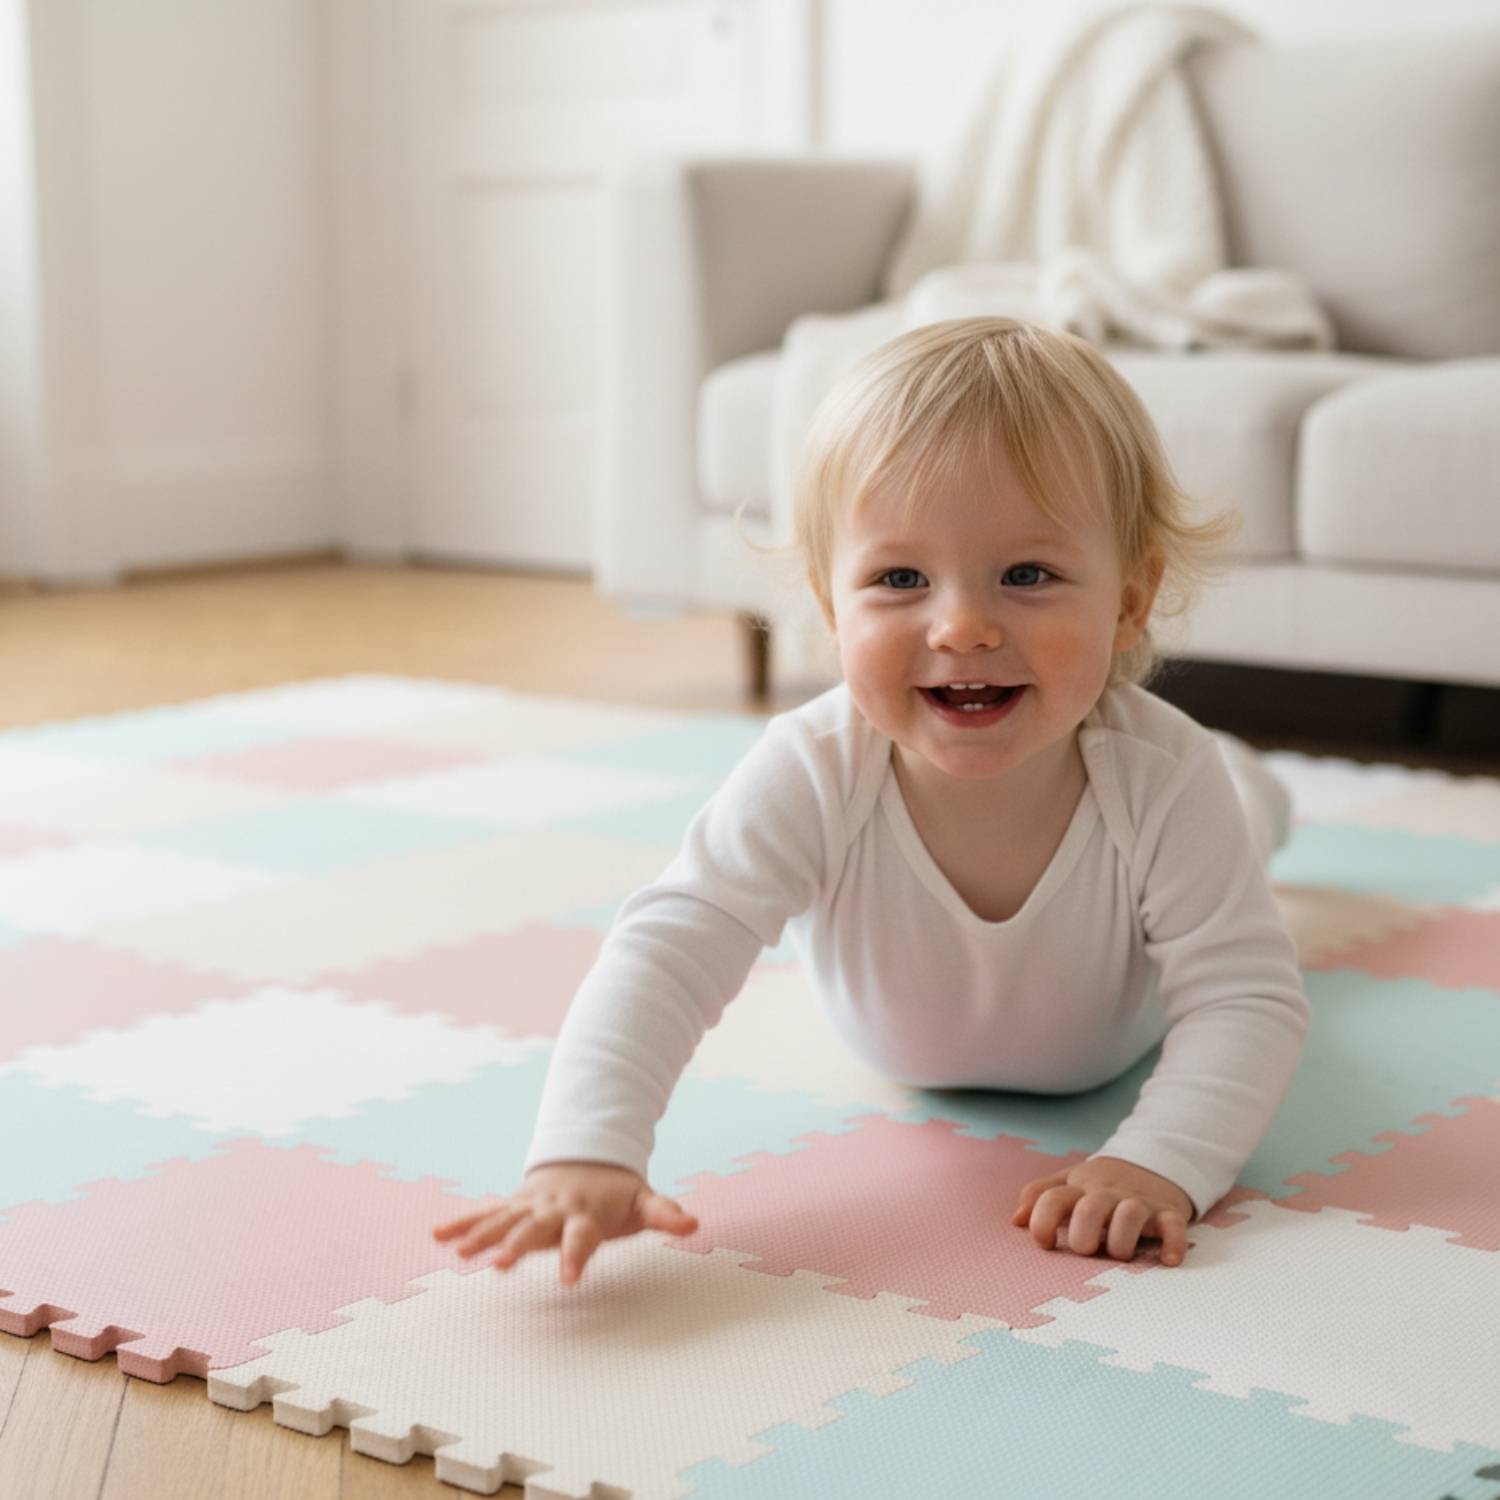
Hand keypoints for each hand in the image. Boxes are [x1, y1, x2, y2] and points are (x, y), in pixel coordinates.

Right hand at [432, 1161, 698, 1286]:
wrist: (586, 1156)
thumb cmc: (617, 1193)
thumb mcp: (643, 1201)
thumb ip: (664, 1214)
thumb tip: (693, 1224)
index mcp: (586, 1213)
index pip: (582, 1237)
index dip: (576, 1257)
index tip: (568, 1281)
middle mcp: (554, 1208)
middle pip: (535, 1227)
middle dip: (517, 1244)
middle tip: (500, 1264)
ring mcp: (531, 1205)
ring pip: (504, 1219)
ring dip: (482, 1234)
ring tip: (458, 1252)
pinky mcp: (514, 1206)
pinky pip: (485, 1214)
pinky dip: (463, 1223)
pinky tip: (438, 1236)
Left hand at [1011, 1156, 1192, 1266]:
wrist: (1155, 1161)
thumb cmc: (1104, 1184)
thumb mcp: (1071, 1181)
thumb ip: (1041, 1195)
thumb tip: (1016, 1220)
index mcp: (1080, 1188)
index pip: (1053, 1198)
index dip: (1042, 1220)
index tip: (1043, 1243)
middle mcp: (1108, 1194)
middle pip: (1090, 1208)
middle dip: (1084, 1232)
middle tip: (1085, 1249)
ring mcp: (1139, 1202)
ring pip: (1130, 1215)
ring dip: (1123, 1239)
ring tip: (1120, 1254)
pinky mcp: (1168, 1212)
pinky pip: (1173, 1226)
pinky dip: (1173, 1243)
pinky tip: (1168, 1260)